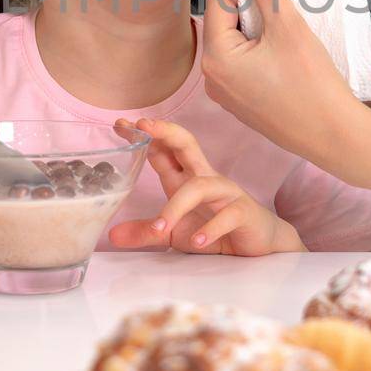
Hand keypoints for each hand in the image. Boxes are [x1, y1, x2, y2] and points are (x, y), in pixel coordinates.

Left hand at [107, 117, 303, 256]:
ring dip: (176, 207)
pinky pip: (227, 215)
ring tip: (160, 229)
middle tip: (142, 126)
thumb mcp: (174, 234)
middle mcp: (205, 178)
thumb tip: (112, 235)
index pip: (163, 150)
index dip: (143, 136)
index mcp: (185, 178)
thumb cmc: (215, 231)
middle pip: (187, 145)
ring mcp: (226, 193)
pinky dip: (211, 228)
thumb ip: (146, 232)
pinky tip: (199, 241)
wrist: (259, 246)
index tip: (120, 125)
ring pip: (200, 187)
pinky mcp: (243, 212)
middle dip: (165, 132)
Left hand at [200, 0, 362, 162]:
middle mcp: (210, 78)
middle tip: (285, 28)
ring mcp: (225, 94)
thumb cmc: (312, 83)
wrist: (335, 138)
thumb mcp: (288, 24)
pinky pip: (244, 64)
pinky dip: (264, 55)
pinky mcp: (242, 103)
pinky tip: (289, 65)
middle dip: (255, 13)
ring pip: (237, 41)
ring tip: (289, 47)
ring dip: (262, 32)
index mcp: (213, 57)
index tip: (277, 8)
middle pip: (225, 19)